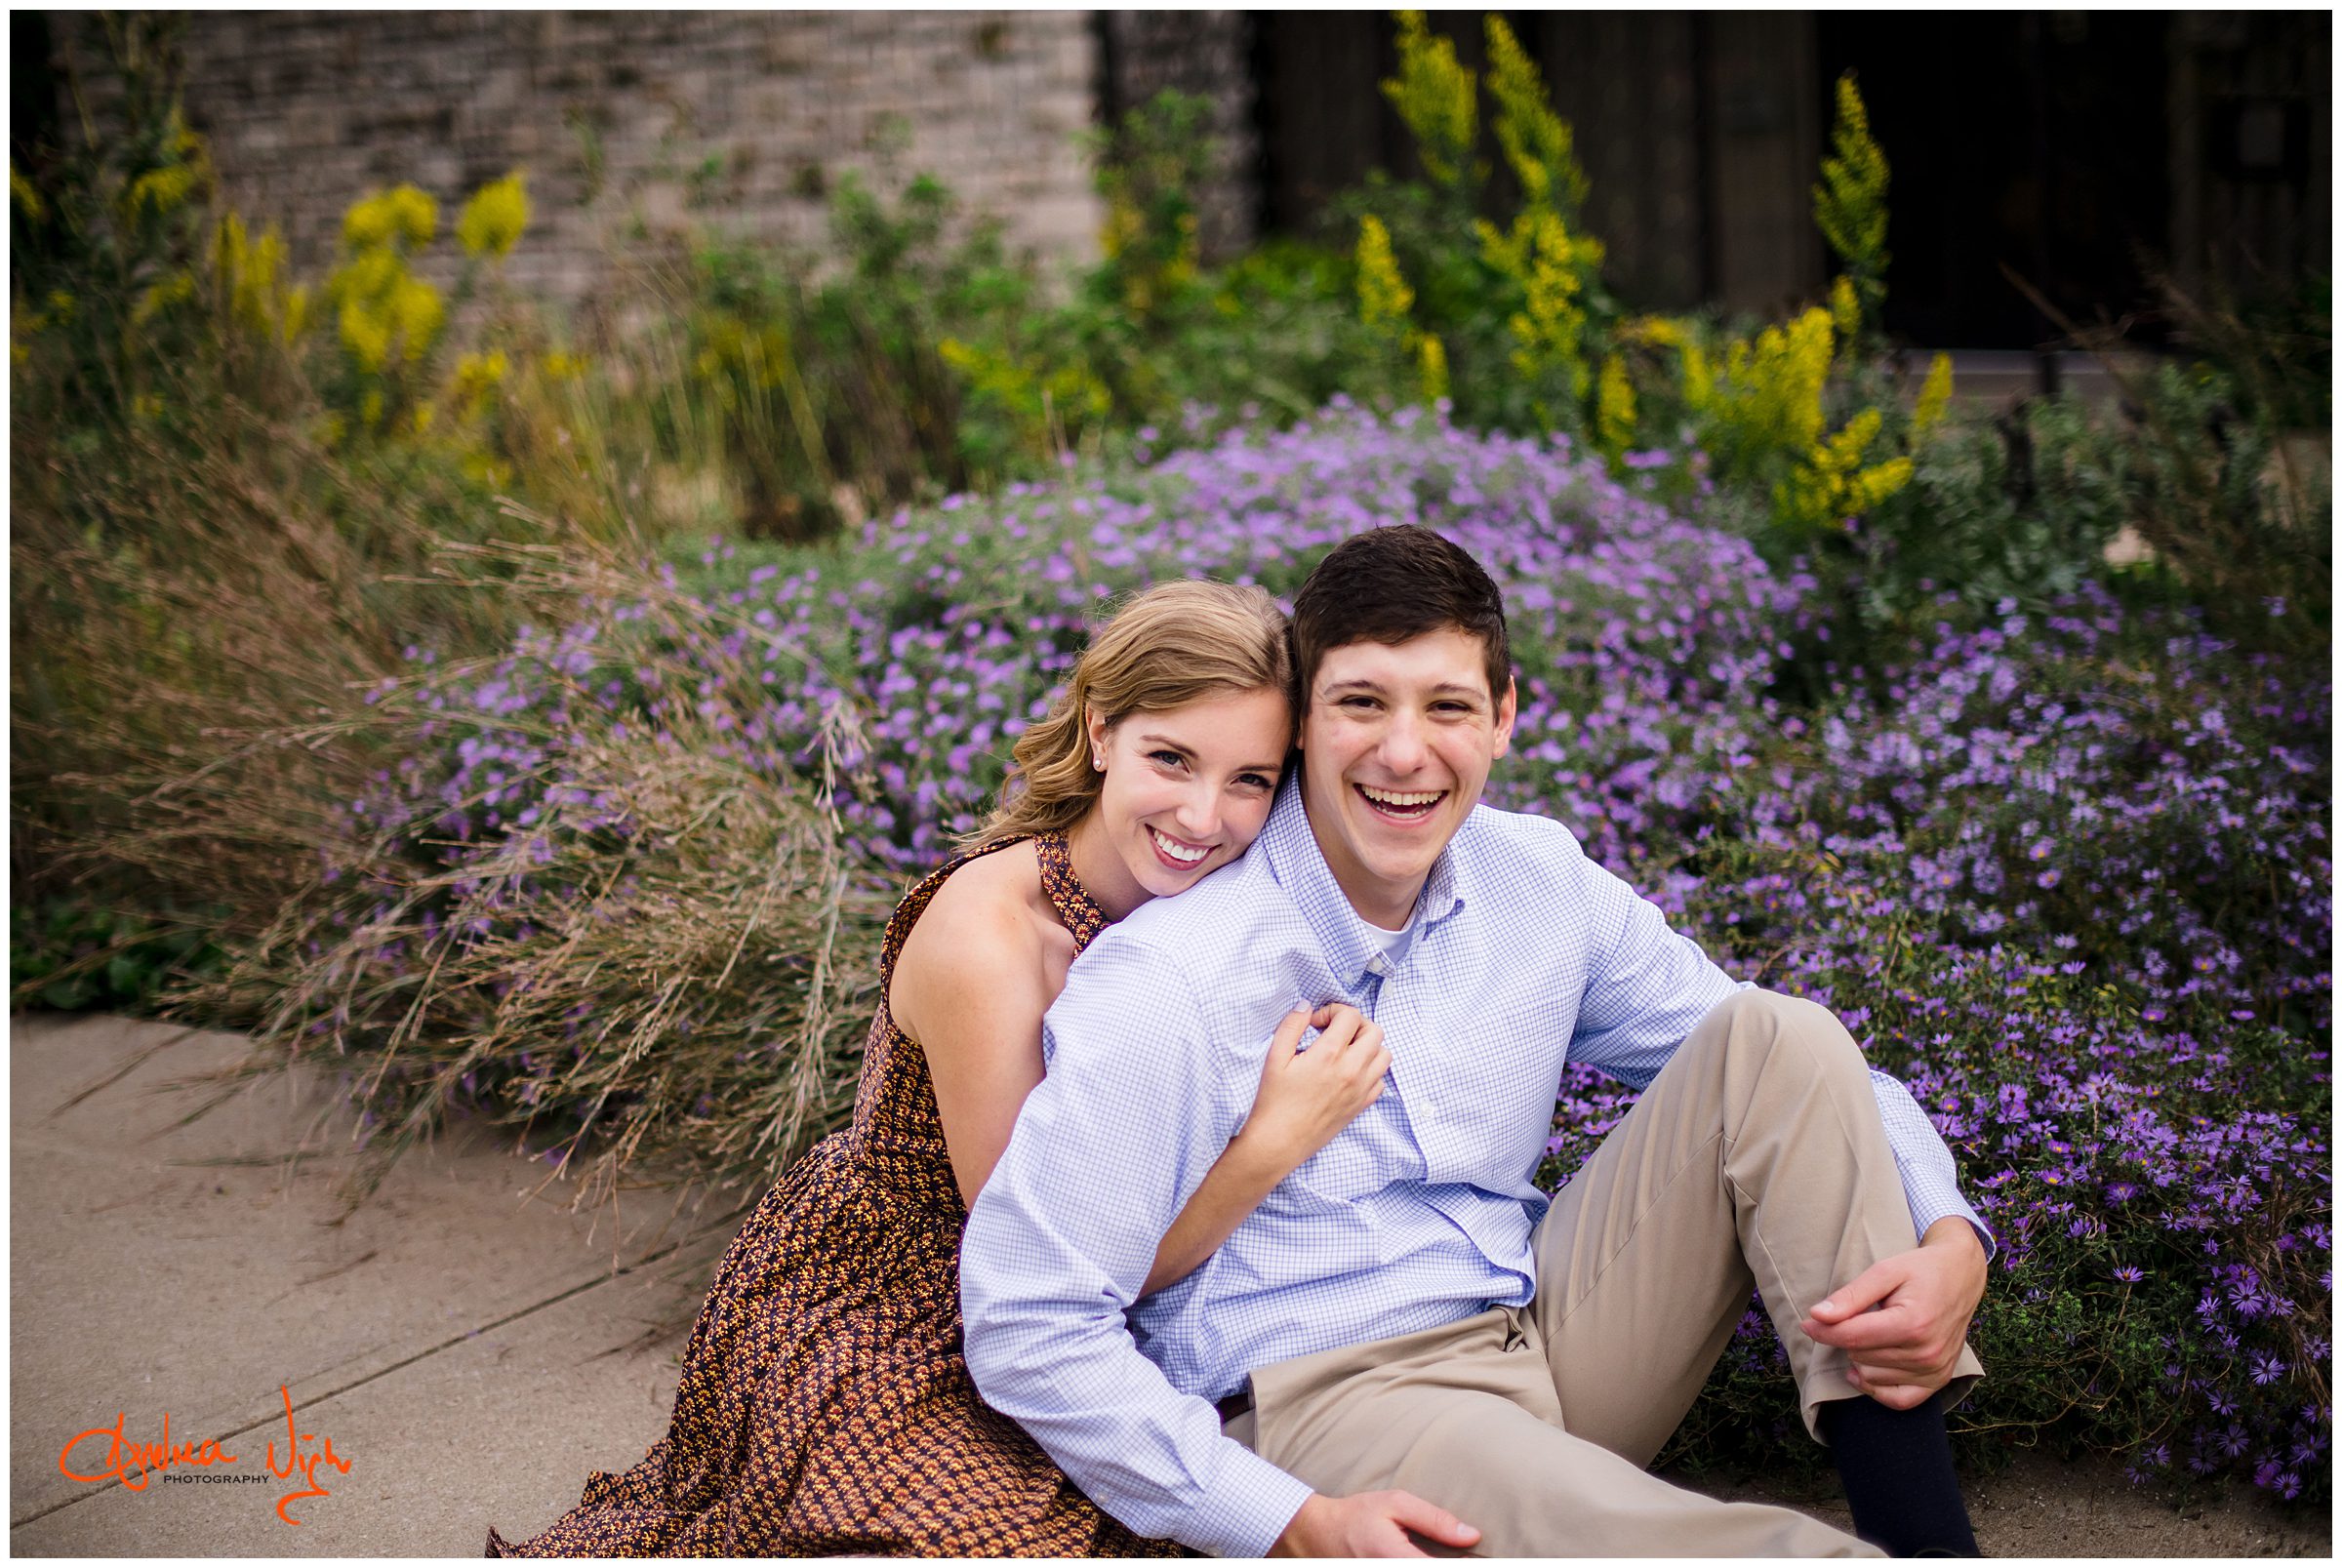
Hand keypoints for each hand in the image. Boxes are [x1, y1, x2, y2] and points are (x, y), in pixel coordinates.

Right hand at [1237, 1005, 1390, 1173]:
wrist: (1279, 1142)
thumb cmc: (1274, 1101)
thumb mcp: (1275, 1057)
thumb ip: (1291, 1026)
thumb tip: (1306, 1006)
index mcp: (1330, 1054)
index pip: (1351, 1016)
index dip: (1332, 1011)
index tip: (1316, 1024)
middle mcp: (1352, 1070)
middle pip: (1375, 1031)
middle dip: (1355, 1024)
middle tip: (1334, 1032)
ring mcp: (1361, 1089)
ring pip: (1384, 1054)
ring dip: (1367, 1045)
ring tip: (1345, 1050)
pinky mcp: (1362, 1105)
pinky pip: (1380, 1079)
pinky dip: (1370, 1069)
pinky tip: (1348, 1072)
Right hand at [1271, 1490, 1480, 1556]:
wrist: (1316, 1534)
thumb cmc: (1357, 1515)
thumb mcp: (1395, 1504)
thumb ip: (1435, 1520)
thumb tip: (1472, 1535)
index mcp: (1398, 1559)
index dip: (1468, 1563)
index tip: (1486, 1559)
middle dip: (1451, 1563)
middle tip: (1463, 1554)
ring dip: (1438, 1565)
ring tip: (1448, 1555)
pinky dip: (1420, 1567)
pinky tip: (1428, 1559)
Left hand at [1799, 1217, 1987, 1408]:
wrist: (1961, 1276)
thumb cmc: (1920, 1270)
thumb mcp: (1884, 1271)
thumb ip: (1851, 1296)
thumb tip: (1817, 1316)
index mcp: (1913, 1323)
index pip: (1852, 1337)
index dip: (1822, 1331)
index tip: (1808, 1322)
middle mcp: (1926, 1353)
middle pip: (1859, 1356)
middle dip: (1848, 1336)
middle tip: (1861, 1315)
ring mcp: (1935, 1370)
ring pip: (1871, 1377)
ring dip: (1862, 1357)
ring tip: (1875, 1332)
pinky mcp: (1939, 1380)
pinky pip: (1898, 1400)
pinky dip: (1877, 1388)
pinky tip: (1867, 1369)